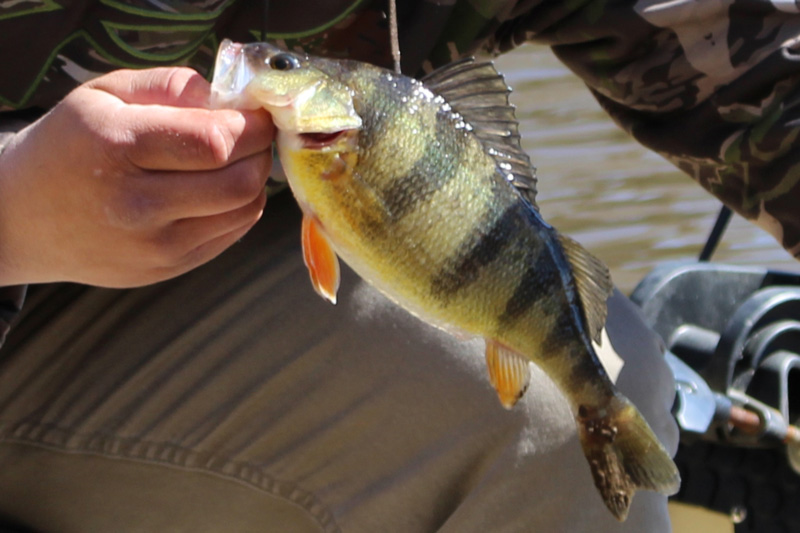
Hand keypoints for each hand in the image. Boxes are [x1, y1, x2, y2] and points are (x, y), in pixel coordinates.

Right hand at [0, 67, 273, 287]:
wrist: (23, 220)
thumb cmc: (69, 145)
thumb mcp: (104, 95)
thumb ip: (169, 87)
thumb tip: (229, 101)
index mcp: (118, 148)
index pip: (216, 142)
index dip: (251, 127)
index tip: (256, 115)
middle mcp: (138, 205)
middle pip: (240, 182)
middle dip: (260, 153)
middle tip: (253, 137)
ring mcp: (155, 247)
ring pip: (244, 211)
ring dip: (255, 182)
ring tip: (236, 162)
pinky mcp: (167, 270)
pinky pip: (231, 235)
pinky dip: (239, 208)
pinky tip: (218, 190)